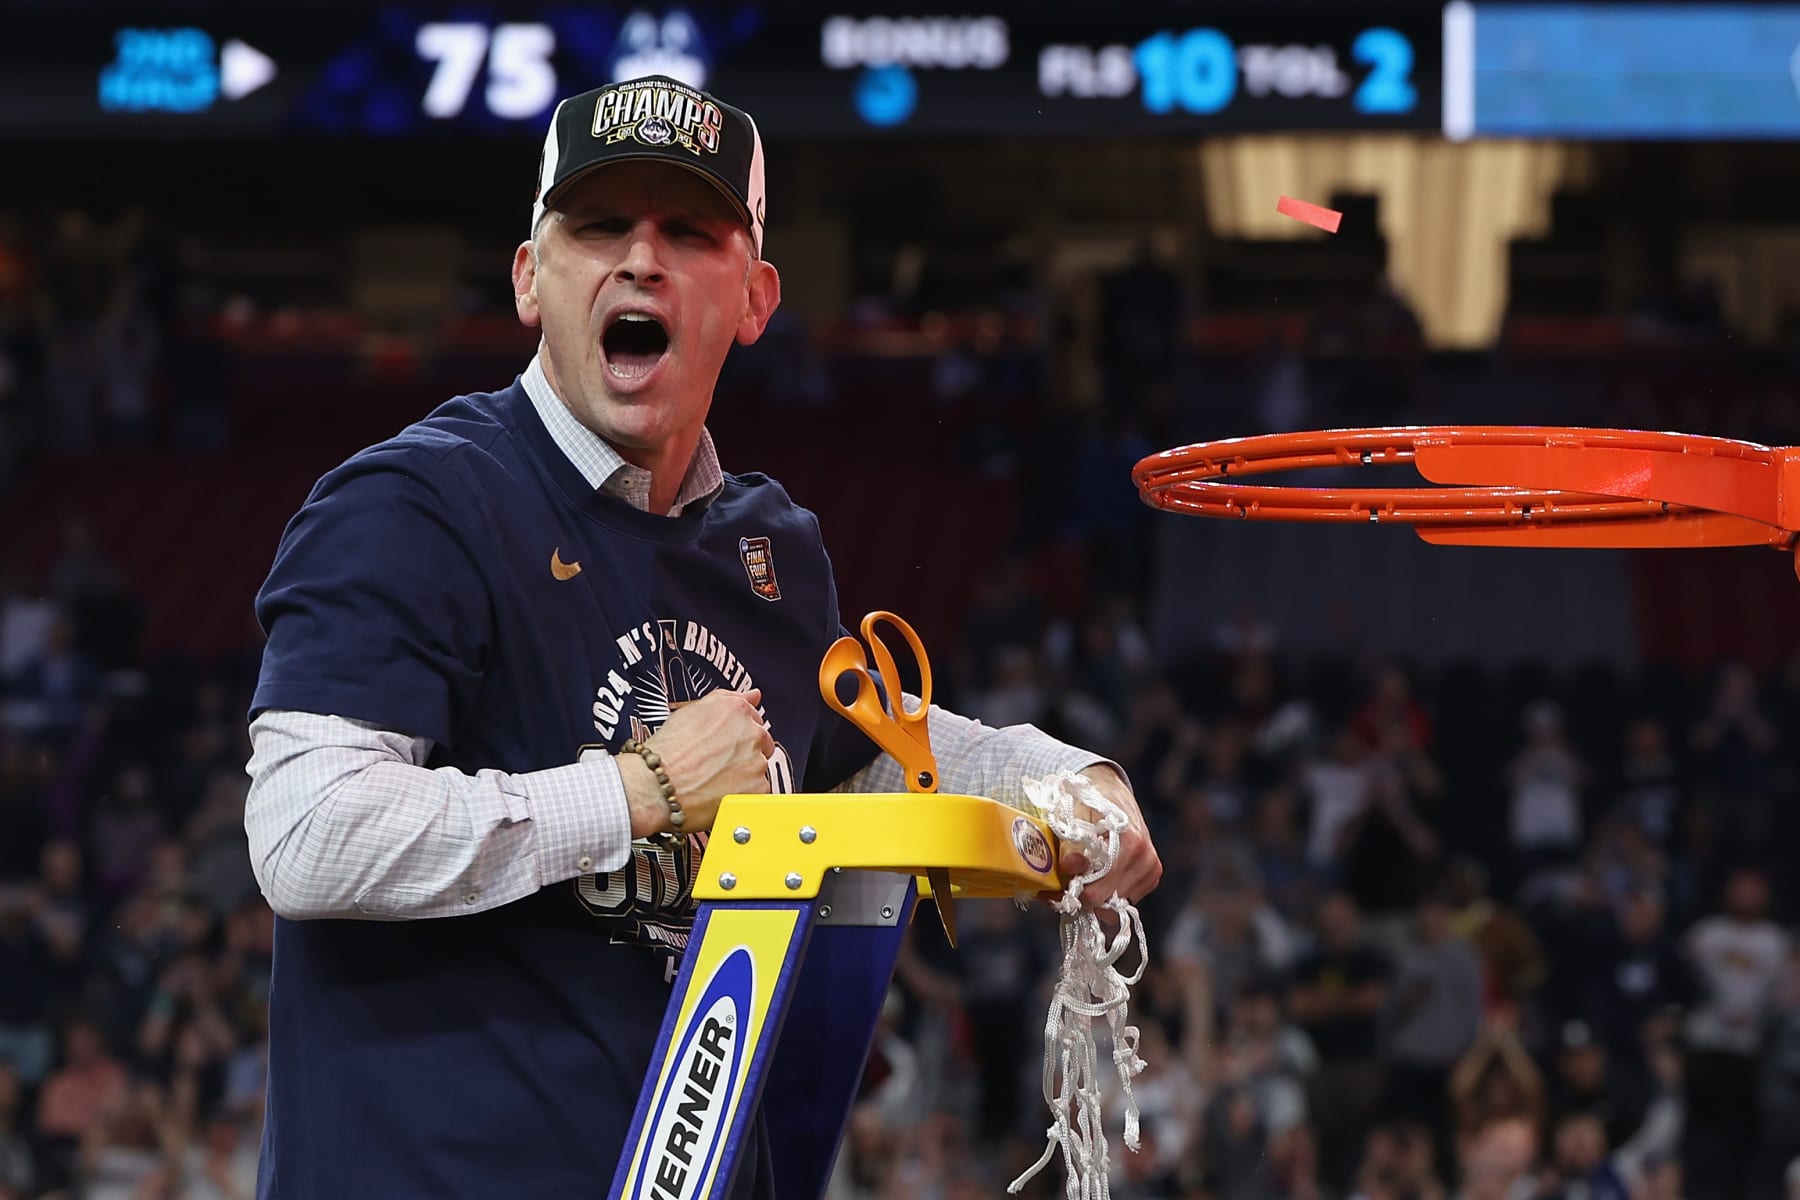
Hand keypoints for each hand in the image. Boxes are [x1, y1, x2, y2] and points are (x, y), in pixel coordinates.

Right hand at [623, 688, 773, 837]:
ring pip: (759, 769)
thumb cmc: (668, 752)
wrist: (656, 785)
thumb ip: (727, 699)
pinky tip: (721, 794)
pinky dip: (743, 796)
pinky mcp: (758, 790)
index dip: (737, 734)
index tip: (726, 744)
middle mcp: (751, 733)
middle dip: (744, 754)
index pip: (754, 718)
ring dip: (744, 775)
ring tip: (714, 781)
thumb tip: (752, 694)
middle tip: (717, 765)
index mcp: (737, 710)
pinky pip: (758, 793)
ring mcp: (757, 762)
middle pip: (761, 744)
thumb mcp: (692, 711)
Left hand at [1054, 765, 1162, 906]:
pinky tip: (1099, 875)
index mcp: (1130, 842)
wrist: (1108, 788)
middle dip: (1082, 895)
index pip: (1098, 890)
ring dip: (1096, 894)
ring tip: (1081, 876)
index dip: (1072, 891)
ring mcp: (1151, 867)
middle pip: (1107, 900)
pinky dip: (1109, 892)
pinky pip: (1126, 898)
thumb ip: (1071, 844)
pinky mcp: (1152, 874)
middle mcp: (1145, 857)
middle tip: (1062, 885)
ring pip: (1116, 902)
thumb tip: (1070, 866)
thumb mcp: (1073, 818)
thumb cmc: (1087, 802)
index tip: (1053, 888)